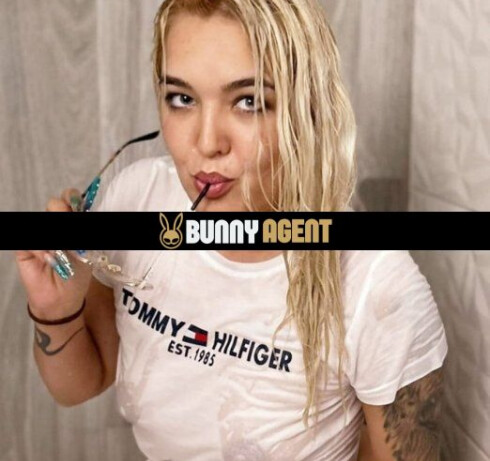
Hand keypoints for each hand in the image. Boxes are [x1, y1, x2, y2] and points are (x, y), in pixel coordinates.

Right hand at [14, 189, 92, 319]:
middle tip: (70, 223)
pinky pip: (31, 241)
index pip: (70, 200)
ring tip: (62, 248)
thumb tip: (84, 212)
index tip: (78, 206)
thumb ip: (82, 232)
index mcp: (71, 224)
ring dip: (53, 230)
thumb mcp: (86, 252)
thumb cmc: (77, 274)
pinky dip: (42, 249)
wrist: (63, 298)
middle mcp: (55, 226)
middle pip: (55, 204)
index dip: (72, 198)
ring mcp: (40, 236)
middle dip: (64, 210)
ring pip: (42, 218)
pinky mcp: (25, 249)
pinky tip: (49, 258)